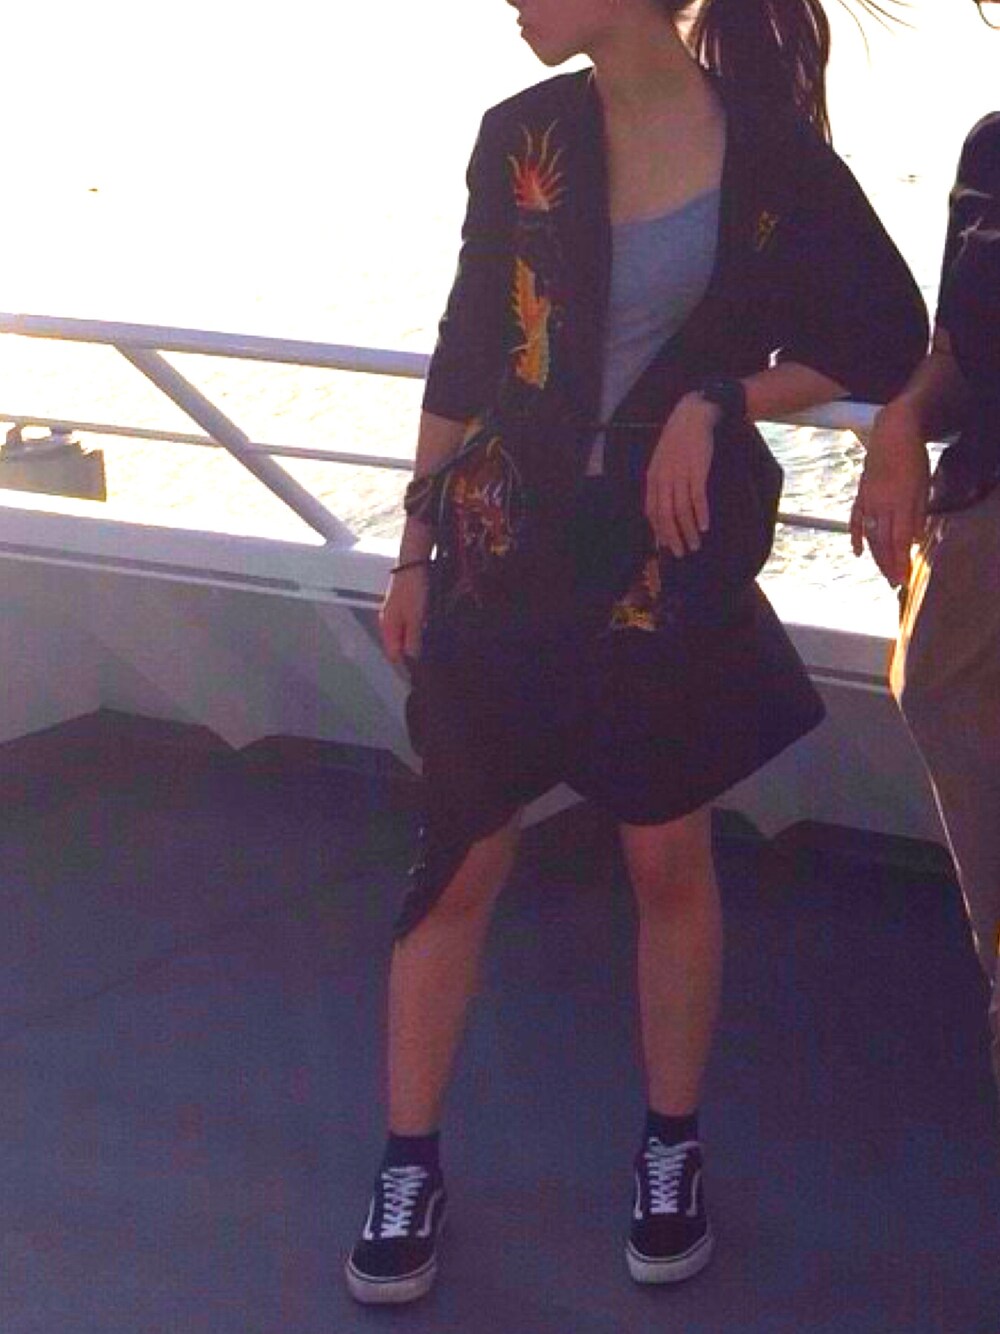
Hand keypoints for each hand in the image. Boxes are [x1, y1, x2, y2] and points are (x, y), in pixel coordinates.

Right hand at [379, 565, 428, 663]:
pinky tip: (427, 628)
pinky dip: (416, 628)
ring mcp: (394, 612)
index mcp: (388, 627)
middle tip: (430, 658)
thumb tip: (412, 657)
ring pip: (403, 634)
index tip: (422, 669)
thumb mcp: (415, 617)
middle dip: (411, 652)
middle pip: (398, 645)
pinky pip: (408, 624)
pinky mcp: (402, 605)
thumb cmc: (413, 589)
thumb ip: (413, 638)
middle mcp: (388, 621)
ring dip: (415, 640)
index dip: (406, 663)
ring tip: (430, 644)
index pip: (393, 654)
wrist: (413, 563)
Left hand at [645, 393, 718, 556]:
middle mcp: (663, 479)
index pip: (652, 512)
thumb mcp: (663, 462)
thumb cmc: (679, 441)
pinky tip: (704, 526)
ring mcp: (679, 475)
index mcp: (653, 478)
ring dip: (688, 531)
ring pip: (681, 510)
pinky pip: (697, 497)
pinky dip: (700, 514)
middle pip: (665, 515)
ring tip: (695, 545)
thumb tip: (664, 507)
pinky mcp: (696, 470)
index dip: (659, 531)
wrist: (693, 417)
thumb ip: (661, 483)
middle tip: (681, 553)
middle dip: (673, 537)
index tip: (666, 547)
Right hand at [849, 401, 929, 587]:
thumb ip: (917, 514)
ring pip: (870, 535)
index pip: (899, 541)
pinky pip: (855, 520)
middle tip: (894, 583)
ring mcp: (868, 501)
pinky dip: (855, 537)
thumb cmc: (912, 458)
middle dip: (889, 565)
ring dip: (876, 556)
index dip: (900, 562)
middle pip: (883, 542)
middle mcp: (881, 505)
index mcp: (899, 503)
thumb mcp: (922, 486)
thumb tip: (914, 540)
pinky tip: (858, 552)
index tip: (904, 579)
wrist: (892, 433)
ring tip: (883, 573)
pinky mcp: (860, 495)